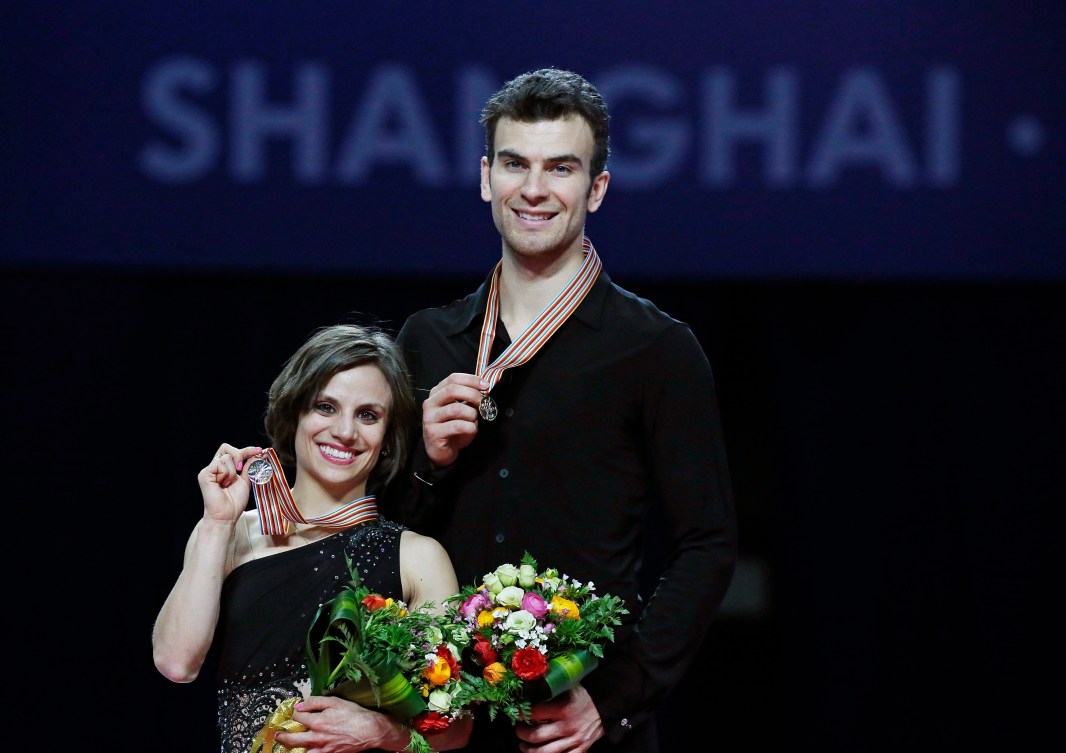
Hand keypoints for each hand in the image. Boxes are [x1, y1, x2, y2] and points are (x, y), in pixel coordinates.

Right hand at [197, 444, 261, 524]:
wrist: (226, 516)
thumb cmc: (234, 502)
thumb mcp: (246, 481)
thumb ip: (250, 467)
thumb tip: (258, 454)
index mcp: (224, 468)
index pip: (233, 451)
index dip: (247, 449)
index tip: (259, 450)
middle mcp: (215, 467)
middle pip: (225, 447)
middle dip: (238, 455)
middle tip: (240, 469)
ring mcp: (208, 470)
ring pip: (226, 457)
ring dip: (232, 471)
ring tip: (228, 483)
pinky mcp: (204, 474)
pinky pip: (219, 464)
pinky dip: (225, 474)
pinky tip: (222, 484)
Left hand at [274, 696, 394, 752]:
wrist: (369, 731)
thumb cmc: (354, 715)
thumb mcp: (335, 701)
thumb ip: (316, 701)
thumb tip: (301, 704)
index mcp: (317, 721)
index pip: (298, 716)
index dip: (295, 712)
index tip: (296, 711)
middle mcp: (317, 737)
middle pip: (293, 739)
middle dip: (283, 736)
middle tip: (278, 734)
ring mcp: (322, 748)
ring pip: (301, 751)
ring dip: (292, 748)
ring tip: (288, 745)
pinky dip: (307, 752)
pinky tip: (306, 749)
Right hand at [422, 373, 488, 466]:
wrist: (442, 452)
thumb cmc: (453, 428)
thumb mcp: (461, 409)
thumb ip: (468, 398)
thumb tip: (484, 388)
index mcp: (436, 393)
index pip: (453, 379)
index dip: (471, 380)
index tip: (486, 385)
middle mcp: (430, 403)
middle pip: (452, 390)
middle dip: (472, 394)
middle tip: (483, 403)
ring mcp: (430, 418)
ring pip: (456, 409)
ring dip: (472, 414)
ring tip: (474, 420)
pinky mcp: (434, 433)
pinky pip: (457, 426)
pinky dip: (470, 427)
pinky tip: (471, 429)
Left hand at [516, 684, 604, 752]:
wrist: (607, 706)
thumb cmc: (585, 695)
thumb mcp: (569, 687)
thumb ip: (552, 689)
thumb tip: (530, 688)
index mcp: (563, 709)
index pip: (534, 713)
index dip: (520, 714)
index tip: (515, 712)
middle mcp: (567, 727)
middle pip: (536, 737)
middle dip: (522, 734)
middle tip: (518, 730)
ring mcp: (574, 741)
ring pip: (545, 752)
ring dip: (530, 751)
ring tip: (524, 746)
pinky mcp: (581, 749)